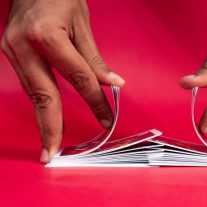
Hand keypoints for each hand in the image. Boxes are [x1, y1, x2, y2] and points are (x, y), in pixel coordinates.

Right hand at [1, 0, 124, 162]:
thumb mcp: (82, 25)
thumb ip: (94, 60)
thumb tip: (112, 84)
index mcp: (47, 36)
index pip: (79, 78)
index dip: (95, 101)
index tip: (106, 118)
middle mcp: (24, 46)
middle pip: (44, 96)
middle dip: (50, 127)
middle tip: (53, 153)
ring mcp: (12, 50)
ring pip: (34, 93)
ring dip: (44, 118)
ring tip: (51, 141)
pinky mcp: (10, 53)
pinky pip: (29, 83)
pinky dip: (40, 102)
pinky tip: (47, 115)